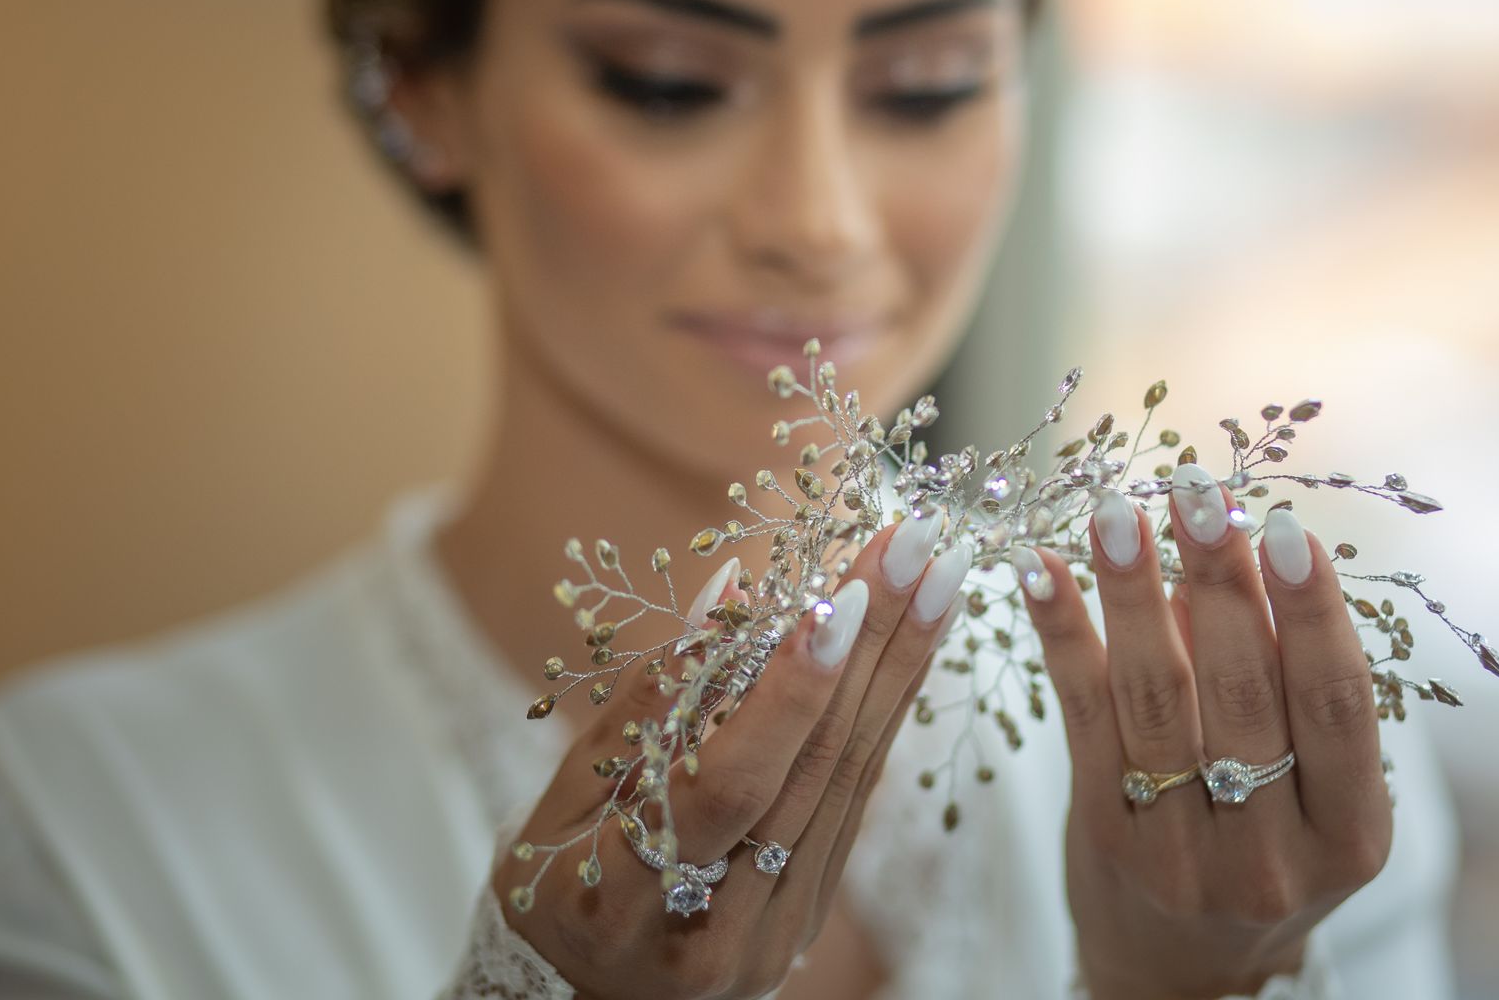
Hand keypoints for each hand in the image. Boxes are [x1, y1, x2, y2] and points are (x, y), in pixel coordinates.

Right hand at [493, 511, 967, 999]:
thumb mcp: (569, 792)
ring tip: (943, 571)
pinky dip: (888, 711)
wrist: (583, 992)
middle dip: (876, 643)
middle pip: (813, 770)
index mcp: (628, 897)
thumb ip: (651, 701)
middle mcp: (714, 929)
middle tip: (923, 543)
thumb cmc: (556, 874)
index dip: (788, 691)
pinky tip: (917, 642)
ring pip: (851, 780)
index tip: (839, 595)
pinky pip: (857, 798)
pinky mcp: (809, 914)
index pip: (730, 785)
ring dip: (904, 665)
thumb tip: (733, 590)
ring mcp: (773, 931)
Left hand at [1020, 467, 1391, 999]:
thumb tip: (1228, 546)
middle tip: (1195, 490)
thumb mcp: (1311, 791)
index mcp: (1349, 834)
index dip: (1312, 612)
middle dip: (1217, 580)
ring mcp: (1183, 854)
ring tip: (1115, 512)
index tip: (1285, 526)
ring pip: (1156, 700)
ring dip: (1130, 593)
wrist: (1185, 971)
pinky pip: (1083, 717)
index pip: (1339, 704)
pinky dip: (1063, 634)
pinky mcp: (1105, 837)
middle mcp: (1271, 852)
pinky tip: (1040, 569)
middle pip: (1244, 693)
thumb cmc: (1263, 846)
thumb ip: (1282, 681)